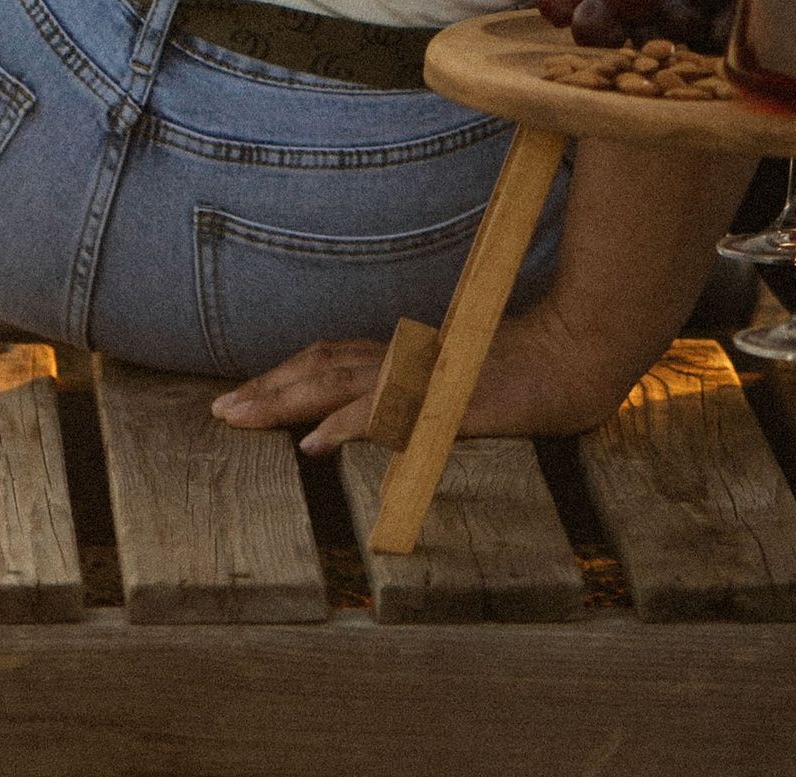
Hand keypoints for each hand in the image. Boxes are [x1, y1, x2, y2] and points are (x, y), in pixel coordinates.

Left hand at [213, 301, 629, 451]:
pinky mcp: (442, 393)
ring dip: (285, 400)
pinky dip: (344, 424)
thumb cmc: (527, 373)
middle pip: (321, 364)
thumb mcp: (462, 386)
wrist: (574, 356)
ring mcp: (422, 371)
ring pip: (337, 381)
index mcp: (408, 352)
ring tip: (241, 418)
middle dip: (267, 387)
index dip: (285, 374)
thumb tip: (374, 417)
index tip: (243, 395)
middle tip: (220, 409)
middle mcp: (407, 355)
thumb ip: (419, 394)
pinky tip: (314, 443)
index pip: (331, 356)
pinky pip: (384, 410)